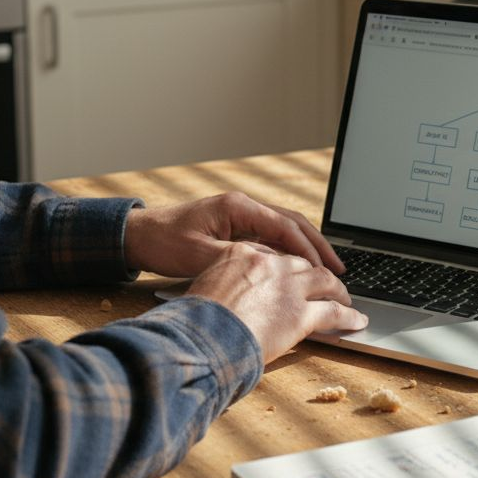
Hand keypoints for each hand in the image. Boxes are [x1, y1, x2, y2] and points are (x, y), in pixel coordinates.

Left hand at [123, 192, 344, 277]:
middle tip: (338, 269)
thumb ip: (237, 259)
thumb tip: (271, 267)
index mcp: (237, 207)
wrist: (139, 235)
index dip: (307, 251)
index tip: (324, 271)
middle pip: (293, 224)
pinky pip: (271, 237)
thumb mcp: (199, 255)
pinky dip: (289, 251)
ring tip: (327, 270)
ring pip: (285, 229)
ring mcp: (241, 216)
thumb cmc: (164, 243)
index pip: (284, 227)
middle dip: (317, 246)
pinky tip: (298, 268)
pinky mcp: (236, 227)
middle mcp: (244, 207)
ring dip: (306, 248)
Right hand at [187, 243, 367, 363]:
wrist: (199, 337)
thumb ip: (220, 286)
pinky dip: (348, 316)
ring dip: (337, 290)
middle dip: (316, 273)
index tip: (292, 274)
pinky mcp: (300, 313)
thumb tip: (225, 300)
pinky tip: (357, 320)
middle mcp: (267, 264)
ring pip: (324, 281)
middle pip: (301, 263)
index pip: (272, 254)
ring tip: (346, 299)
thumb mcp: (201, 290)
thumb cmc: (192, 321)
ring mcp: (287, 287)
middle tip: (325, 283)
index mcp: (240, 253)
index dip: (286, 266)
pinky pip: (333, 311)